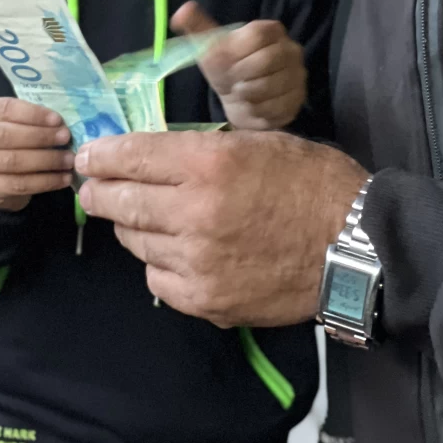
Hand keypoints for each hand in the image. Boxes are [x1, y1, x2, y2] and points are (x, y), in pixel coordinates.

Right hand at [0, 98, 74, 210]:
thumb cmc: (7, 139)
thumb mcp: (11, 121)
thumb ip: (29, 118)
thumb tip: (61, 123)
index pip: (5, 109)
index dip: (33, 114)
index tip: (57, 120)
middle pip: (6, 135)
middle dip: (40, 136)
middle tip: (65, 138)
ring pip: (12, 162)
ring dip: (46, 160)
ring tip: (69, 159)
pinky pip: (18, 185)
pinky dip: (45, 182)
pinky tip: (63, 178)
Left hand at [76, 130, 368, 326]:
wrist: (354, 246)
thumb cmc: (311, 182)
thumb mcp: (257, 143)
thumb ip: (202, 150)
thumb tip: (154, 155)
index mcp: (210, 163)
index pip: (132, 157)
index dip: (102, 156)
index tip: (88, 157)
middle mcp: (194, 213)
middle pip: (121, 202)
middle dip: (100, 191)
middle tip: (93, 187)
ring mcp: (197, 262)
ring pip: (136, 242)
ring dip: (132, 226)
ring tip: (142, 217)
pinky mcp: (206, 300)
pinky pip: (158, 280)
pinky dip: (159, 263)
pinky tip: (175, 251)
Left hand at [172, 1, 306, 130]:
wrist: (241, 97)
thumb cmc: (227, 67)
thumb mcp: (210, 46)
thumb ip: (196, 25)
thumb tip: (181, 11)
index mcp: (272, 30)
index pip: (257, 35)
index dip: (234, 52)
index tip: (222, 62)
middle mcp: (291, 50)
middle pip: (265, 61)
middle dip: (239, 76)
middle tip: (231, 82)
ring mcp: (298, 76)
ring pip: (270, 86)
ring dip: (246, 94)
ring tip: (240, 92)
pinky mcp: (298, 101)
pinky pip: (276, 108)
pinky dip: (256, 111)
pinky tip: (250, 106)